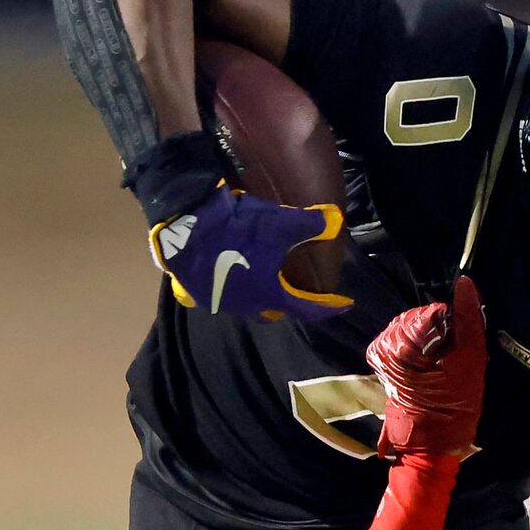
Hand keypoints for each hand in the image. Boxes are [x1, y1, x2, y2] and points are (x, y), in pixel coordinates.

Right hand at [148, 182, 351, 321]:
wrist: (186, 221)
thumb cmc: (238, 228)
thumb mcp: (279, 223)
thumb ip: (311, 225)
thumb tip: (336, 219)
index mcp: (270, 295)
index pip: (307, 308)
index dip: (327, 306)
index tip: (343, 303)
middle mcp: (246, 305)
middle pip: (272, 310)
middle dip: (285, 302)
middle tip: (292, 288)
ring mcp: (219, 302)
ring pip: (244, 304)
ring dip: (254, 294)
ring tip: (259, 277)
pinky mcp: (194, 292)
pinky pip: (215, 295)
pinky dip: (223, 288)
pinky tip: (222, 275)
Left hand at [365, 276, 485, 459]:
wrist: (431, 443)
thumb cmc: (454, 405)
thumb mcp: (470, 360)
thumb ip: (468, 319)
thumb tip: (466, 282)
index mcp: (403, 338)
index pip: (437, 311)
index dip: (456, 329)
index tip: (460, 353)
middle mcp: (387, 339)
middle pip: (426, 319)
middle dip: (444, 336)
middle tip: (454, 363)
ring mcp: (383, 351)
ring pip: (419, 330)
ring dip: (436, 344)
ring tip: (445, 368)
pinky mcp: (385, 362)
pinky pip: (410, 342)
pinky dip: (424, 351)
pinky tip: (433, 370)